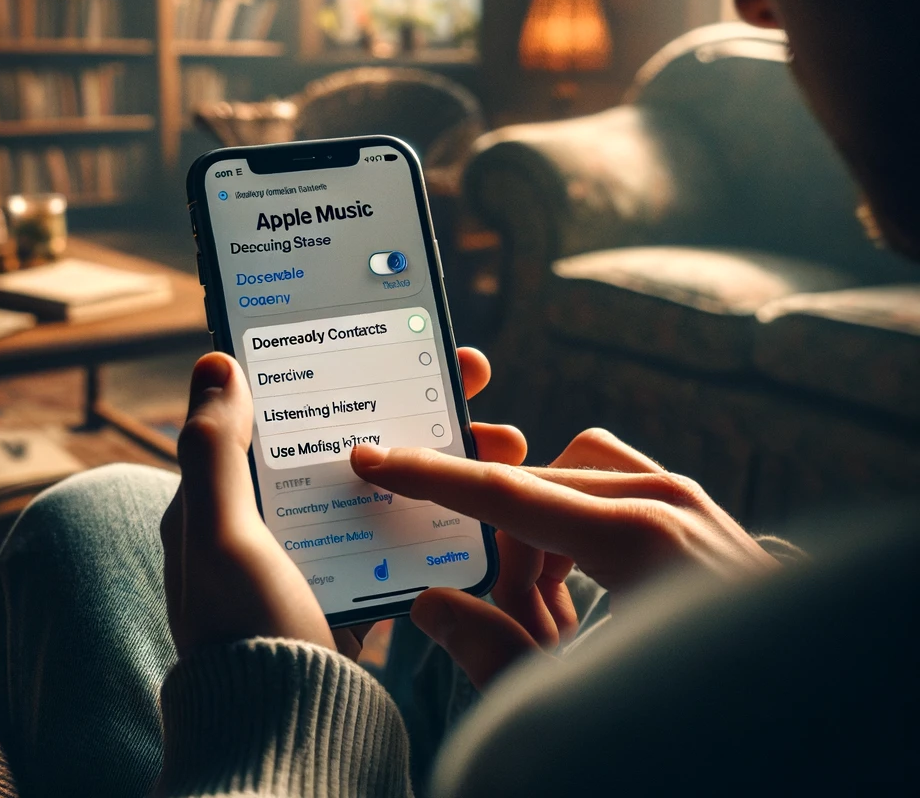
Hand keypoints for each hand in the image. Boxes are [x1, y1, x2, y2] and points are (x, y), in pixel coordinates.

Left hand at [161, 348, 525, 660]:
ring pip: (382, 483)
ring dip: (439, 454)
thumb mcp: (220, 536)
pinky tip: (478, 497)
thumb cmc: (245, 634)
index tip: (396, 339)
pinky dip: (435, 510)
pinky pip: (397, 534)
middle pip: (350, 438)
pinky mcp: (350, 588)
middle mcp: (270, 520)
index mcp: (229, 498)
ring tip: (502, 440)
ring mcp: (315, 554)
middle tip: (474, 378)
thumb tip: (216, 364)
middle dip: (415, 402)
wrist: (285, 735)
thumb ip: (215, 451)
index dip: (342, 365)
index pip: (291, 407)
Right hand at [350, 428, 778, 688]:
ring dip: (539, 541)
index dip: (429, 476)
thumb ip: (495, 655)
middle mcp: (666, 500)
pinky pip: (608, 494)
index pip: (505, 492)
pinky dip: (576, 538)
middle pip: (535, 492)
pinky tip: (584, 606)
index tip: (375, 458)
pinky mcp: (696, 512)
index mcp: (639, 537)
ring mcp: (688, 500)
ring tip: (548, 625)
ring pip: (569, 485)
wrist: (817, 735)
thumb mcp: (583, 703)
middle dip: (501, 553)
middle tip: (506, 625)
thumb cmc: (703, 723)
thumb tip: (432, 605)